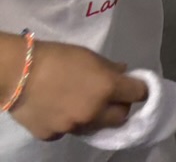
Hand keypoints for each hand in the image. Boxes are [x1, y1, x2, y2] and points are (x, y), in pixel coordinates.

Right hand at [1, 37, 148, 139]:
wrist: (19, 73)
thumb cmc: (58, 57)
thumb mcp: (90, 56)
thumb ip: (110, 68)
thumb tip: (123, 73)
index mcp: (108, 88)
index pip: (139, 93)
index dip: (140, 89)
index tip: (136, 86)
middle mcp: (94, 111)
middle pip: (121, 117)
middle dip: (120, 107)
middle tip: (111, 97)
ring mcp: (73, 126)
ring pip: (95, 127)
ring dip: (95, 117)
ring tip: (81, 103)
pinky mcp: (53, 135)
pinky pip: (68, 131)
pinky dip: (68, 123)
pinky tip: (58, 110)